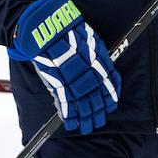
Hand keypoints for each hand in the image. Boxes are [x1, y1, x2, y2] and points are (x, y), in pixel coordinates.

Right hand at [9, 0, 120, 133]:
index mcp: (99, 61)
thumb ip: (96, 55)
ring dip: (86, 119)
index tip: (110, 104)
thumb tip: (102, 68)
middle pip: (98, 98)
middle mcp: (90, 73)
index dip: (111, 97)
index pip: (110, 84)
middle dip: (98, 112)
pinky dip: (69, 117)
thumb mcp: (89, 39)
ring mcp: (74, 80)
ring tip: (86, 128)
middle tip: (98, 122)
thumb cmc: (68, 31)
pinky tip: (70, 124)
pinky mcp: (58, 85)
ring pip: (84, 105)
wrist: (47, 30)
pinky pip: (66, 106)